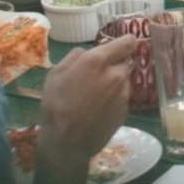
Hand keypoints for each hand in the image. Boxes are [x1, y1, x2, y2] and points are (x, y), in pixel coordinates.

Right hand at [34, 38, 137, 183]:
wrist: (67, 141)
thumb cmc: (56, 104)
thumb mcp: (56, 73)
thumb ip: (75, 56)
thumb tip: (87, 53)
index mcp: (98, 61)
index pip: (128, 42)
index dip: (124, 42)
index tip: (118, 46)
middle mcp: (116, 74)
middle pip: (126, 61)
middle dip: (115, 63)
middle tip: (98, 74)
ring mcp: (124, 94)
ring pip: (124, 80)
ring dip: (115, 82)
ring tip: (95, 95)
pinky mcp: (126, 110)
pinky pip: (122, 97)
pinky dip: (114, 99)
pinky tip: (98, 109)